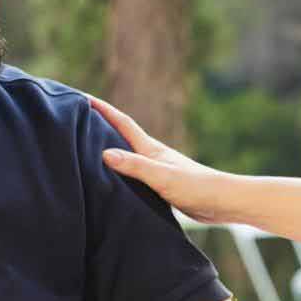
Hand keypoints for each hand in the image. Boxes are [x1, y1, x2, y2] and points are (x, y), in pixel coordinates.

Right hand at [89, 95, 232, 222]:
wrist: (223, 202)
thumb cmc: (196, 188)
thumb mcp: (162, 178)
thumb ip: (136, 166)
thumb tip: (105, 154)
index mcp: (150, 148)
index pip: (121, 122)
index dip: (101, 109)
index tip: (80, 97)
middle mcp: (152, 155)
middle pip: (121, 135)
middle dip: (100, 124)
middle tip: (77, 118)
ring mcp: (157, 169)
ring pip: (127, 154)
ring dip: (109, 148)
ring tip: (87, 146)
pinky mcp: (161, 185)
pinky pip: (133, 173)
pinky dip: (120, 170)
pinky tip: (113, 179)